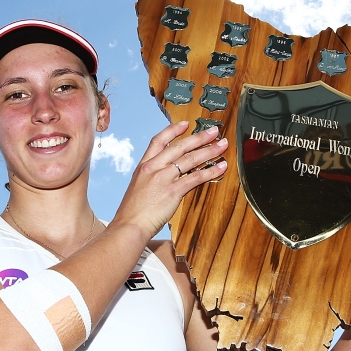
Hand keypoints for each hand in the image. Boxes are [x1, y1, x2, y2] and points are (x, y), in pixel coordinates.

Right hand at [111, 121, 228, 237]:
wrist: (129, 226)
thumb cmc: (132, 213)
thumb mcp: (138, 188)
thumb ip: (152, 179)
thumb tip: (168, 176)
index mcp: (143, 166)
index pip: (159, 140)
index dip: (173, 130)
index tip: (186, 124)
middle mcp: (153, 168)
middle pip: (179, 146)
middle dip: (199, 137)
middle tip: (213, 132)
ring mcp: (163, 178)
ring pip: (190, 159)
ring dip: (209, 151)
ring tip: (222, 146)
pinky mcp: (173, 191)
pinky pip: (196, 178)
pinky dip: (210, 171)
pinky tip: (220, 167)